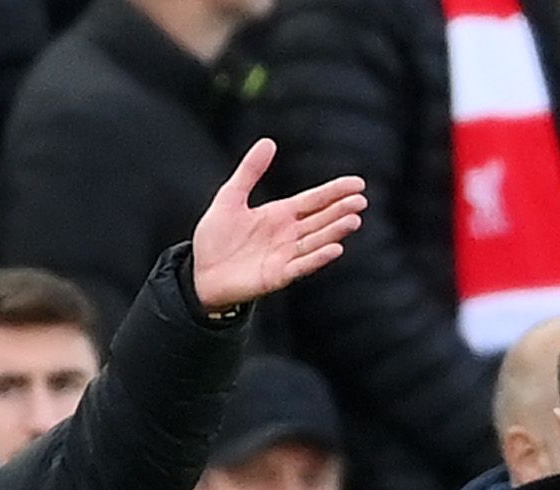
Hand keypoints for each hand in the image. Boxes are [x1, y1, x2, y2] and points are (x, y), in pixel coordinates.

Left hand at [189, 139, 366, 312]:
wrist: (198, 275)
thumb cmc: (215, 239)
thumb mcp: (230, 198)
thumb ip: (249, 172)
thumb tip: (268, 142)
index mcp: (281, 215)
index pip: (314, 200)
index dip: (335, 192)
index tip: (357, 183)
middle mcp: (288, 235)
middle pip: (321, 220)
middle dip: (341, 211)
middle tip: (361, 201)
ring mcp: (284, 256)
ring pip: (316, 242)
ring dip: (335, 232)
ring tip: (353, 221)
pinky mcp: (276, 276)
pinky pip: (301, 266)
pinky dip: (317, 258)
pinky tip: (334, 248)